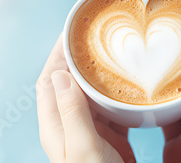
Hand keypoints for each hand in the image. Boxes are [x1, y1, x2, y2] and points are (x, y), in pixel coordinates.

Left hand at [36, 34, 135, 162]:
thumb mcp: (83, 147)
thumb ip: (72, 112)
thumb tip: (61, 74)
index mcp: (55, 126)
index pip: (49, 81)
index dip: (56, 55)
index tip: (69, 33)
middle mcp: (70, 126)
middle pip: (70, 84)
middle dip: (79, 60)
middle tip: (95, 38)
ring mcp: (90, 132)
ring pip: (91, 95)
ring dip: (100, 76)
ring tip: (114, 55)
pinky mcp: (110, 139)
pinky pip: (112, 109)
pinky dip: (119, 96)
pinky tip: (131, 88)